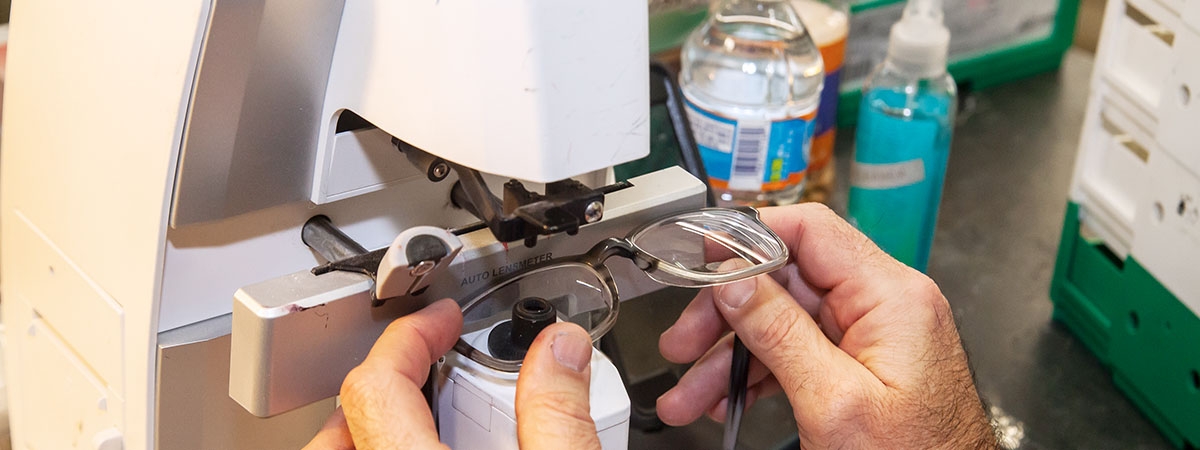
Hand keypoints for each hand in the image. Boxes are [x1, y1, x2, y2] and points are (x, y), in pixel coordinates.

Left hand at [304, 299, 603, 449]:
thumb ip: (560, 412)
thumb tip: (560, 348)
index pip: (376, 383)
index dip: (409, 335)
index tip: (441, 320)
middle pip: (335, 427)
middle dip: (371, 382)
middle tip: (418, 363)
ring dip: (359, 428)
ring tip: (405, 412)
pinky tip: (411, 449)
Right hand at [657, 203, 996, 448]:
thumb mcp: (833, 400)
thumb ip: (779, 332)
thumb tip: (734, 278)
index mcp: (891, 296)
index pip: (811, 231)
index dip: (749, 236)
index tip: (703, 254)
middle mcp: (885, 306)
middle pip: (785, 282)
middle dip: (725, 315)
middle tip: (683, 344)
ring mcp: (874, 335)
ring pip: (782, 323)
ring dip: (730, 357)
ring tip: (690, 395)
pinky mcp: (863, 363)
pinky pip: (798, 352)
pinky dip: (758, 374)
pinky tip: (727, 400)